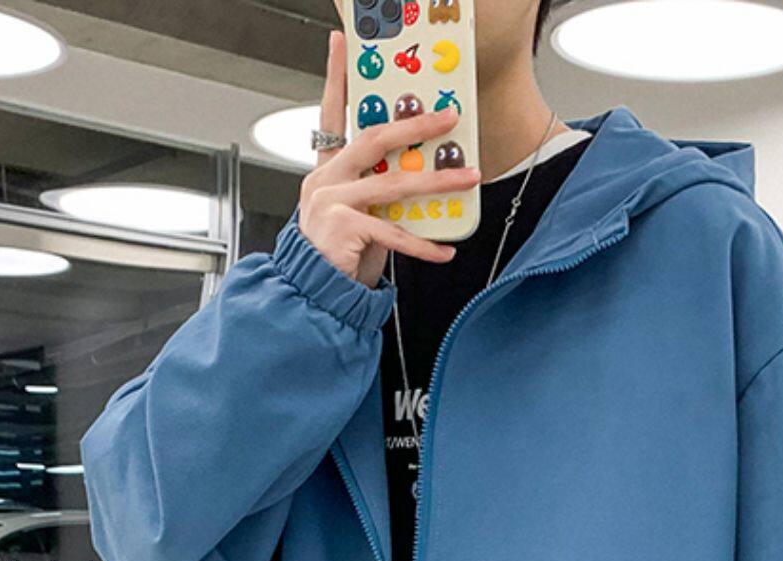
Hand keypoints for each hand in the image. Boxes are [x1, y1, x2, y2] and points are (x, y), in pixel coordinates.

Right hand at [299, 29, 480, 286]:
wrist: (314, 294)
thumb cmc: (338, 256)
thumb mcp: (360, 215)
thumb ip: (381, 193)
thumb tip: (419, 179)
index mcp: (327, 171)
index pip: (332, 113)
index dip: (336, 77)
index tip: (341, 44)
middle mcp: (325, 180)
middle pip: (374, 140)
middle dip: (416, 126)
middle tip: (448, 119)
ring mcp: (331, 202)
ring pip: (394, 184)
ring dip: (437, 182)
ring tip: (468, 180)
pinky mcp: (343, 228)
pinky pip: (393, 232)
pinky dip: (422, 245)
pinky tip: (444, 250)